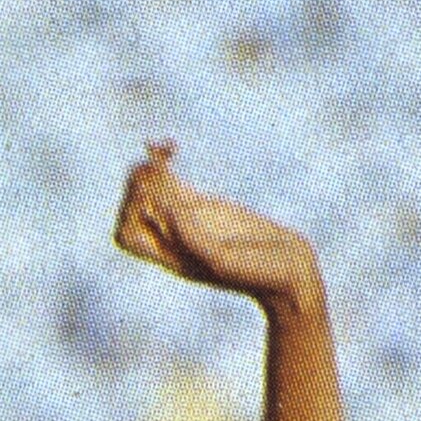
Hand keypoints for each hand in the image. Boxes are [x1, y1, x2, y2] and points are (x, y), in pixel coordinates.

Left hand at [111, 145, 318, 314]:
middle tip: (163, 171)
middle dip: (140, 184)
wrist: (293, 270)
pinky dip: (162, 158)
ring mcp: (183, 216)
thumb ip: (192, 238)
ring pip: (144, 185)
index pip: (127, 235)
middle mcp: (170, 237)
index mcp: (170, 259)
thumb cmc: (262, 274)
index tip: (164, 207)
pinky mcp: (199, 201)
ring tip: (166, 148)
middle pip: (132, 205)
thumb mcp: (224, 261)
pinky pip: (166, 177)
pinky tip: (171, 145)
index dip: (134, 215)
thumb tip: (165, 205)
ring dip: (148, 165)